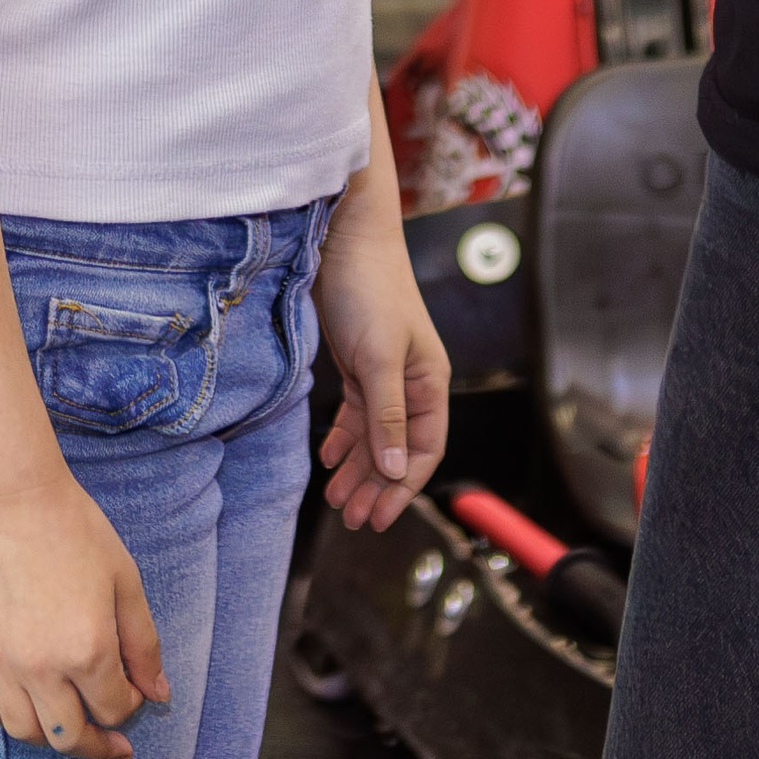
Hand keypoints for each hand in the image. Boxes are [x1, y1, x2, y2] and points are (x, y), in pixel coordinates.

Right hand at [0, 470, 170, 758]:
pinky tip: (20, 702)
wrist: (11, 498)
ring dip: (50, 736)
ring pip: (24, 731)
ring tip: (66, 722)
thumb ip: (143, 643)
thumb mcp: (125, 579)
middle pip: (69, 736)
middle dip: (96, 743)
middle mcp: (42, 667)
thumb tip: (158, 694)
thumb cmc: (75, 529)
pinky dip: (1, 715)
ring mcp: (0, 662)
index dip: (128, 706)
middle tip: (109, 742)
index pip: (112, 709)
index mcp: (88, 649)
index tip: (132, 692)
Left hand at [314, 212, 450, 533]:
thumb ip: (387, 414)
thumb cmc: (369, 289)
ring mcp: (384, 373)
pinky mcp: (359, 363)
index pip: (424, 449)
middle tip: (351, 518)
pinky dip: (344, 437)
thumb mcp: (379, 356)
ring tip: (336, 497)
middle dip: (376, 485)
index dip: (403, 487)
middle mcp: (411, 381)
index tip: (378, 518)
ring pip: (374, 434)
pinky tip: (329, 456)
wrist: (343, 239)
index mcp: (429, 381)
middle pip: (397, 447)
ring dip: (358, 467)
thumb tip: (398, 470)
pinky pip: (356, 413)